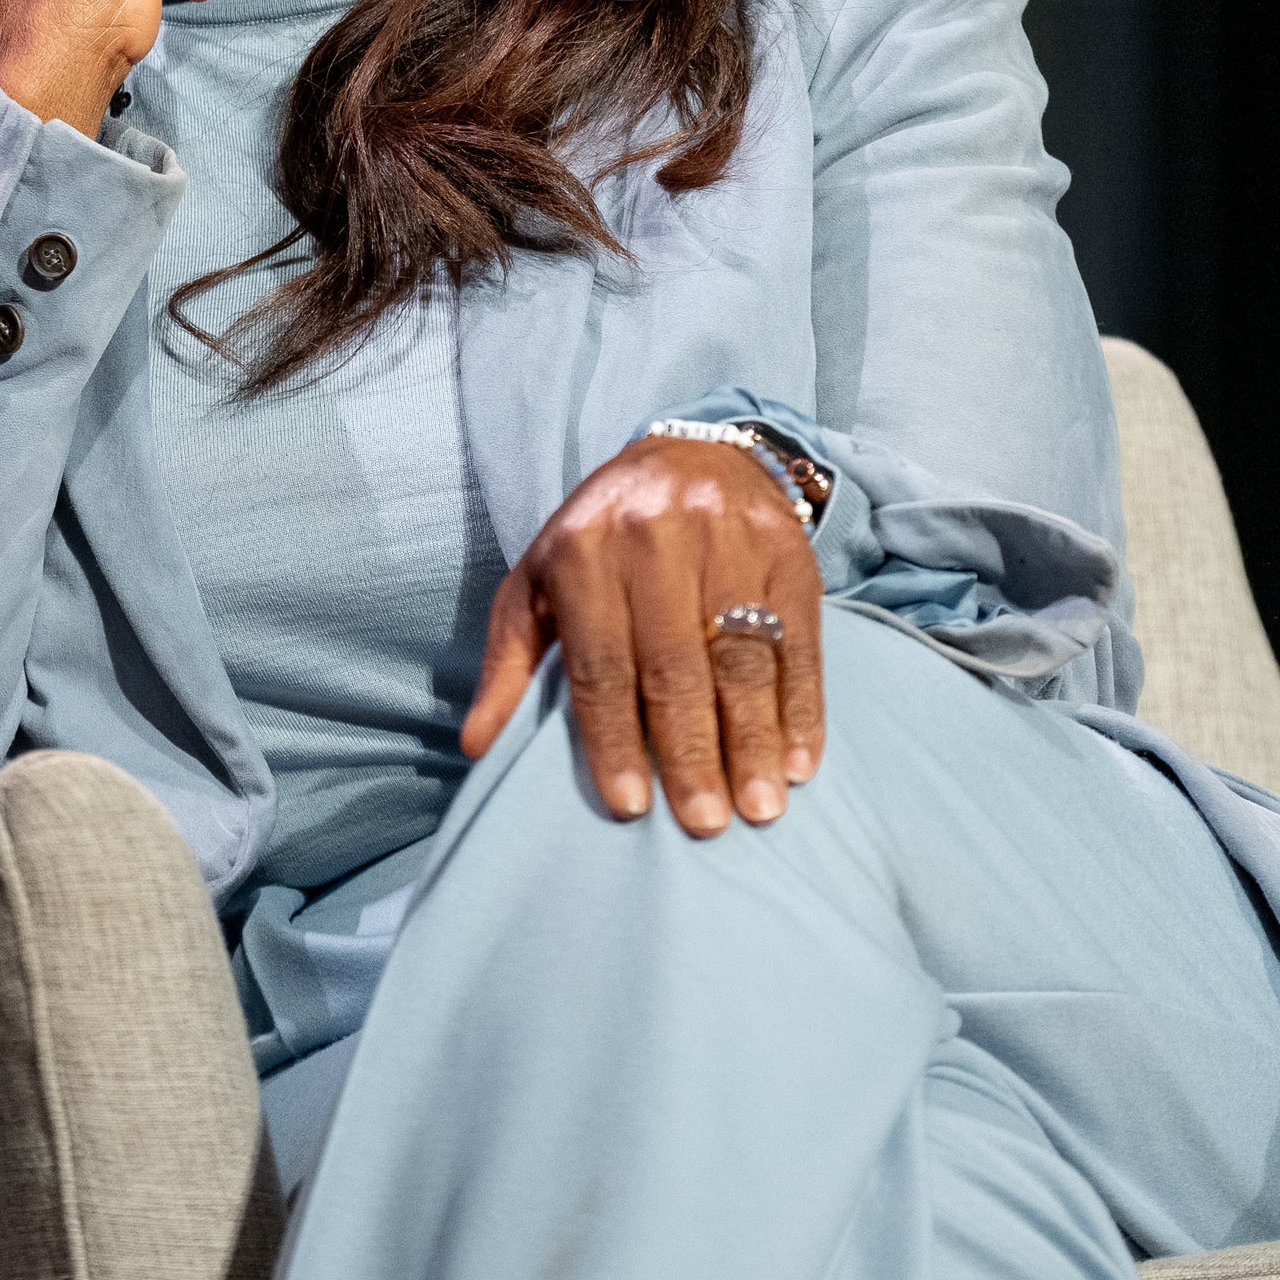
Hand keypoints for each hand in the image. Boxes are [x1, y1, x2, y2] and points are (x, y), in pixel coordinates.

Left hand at [460, 434, 825, 835]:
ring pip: (742, 655)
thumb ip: (511, 660)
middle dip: (691, 751)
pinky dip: (802, 706)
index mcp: (584, 552)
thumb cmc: (602, 539)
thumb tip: (477, 745)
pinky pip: (800, 641)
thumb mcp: (540, 581)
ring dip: (753, 739)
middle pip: (675, 664)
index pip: (600, 661)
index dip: (613, 737)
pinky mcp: (787, 553)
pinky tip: (799, 761)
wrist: (693, 455)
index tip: (629, 806)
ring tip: (759, 808)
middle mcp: (656, 541)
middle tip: (705, 823)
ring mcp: (728, 543)